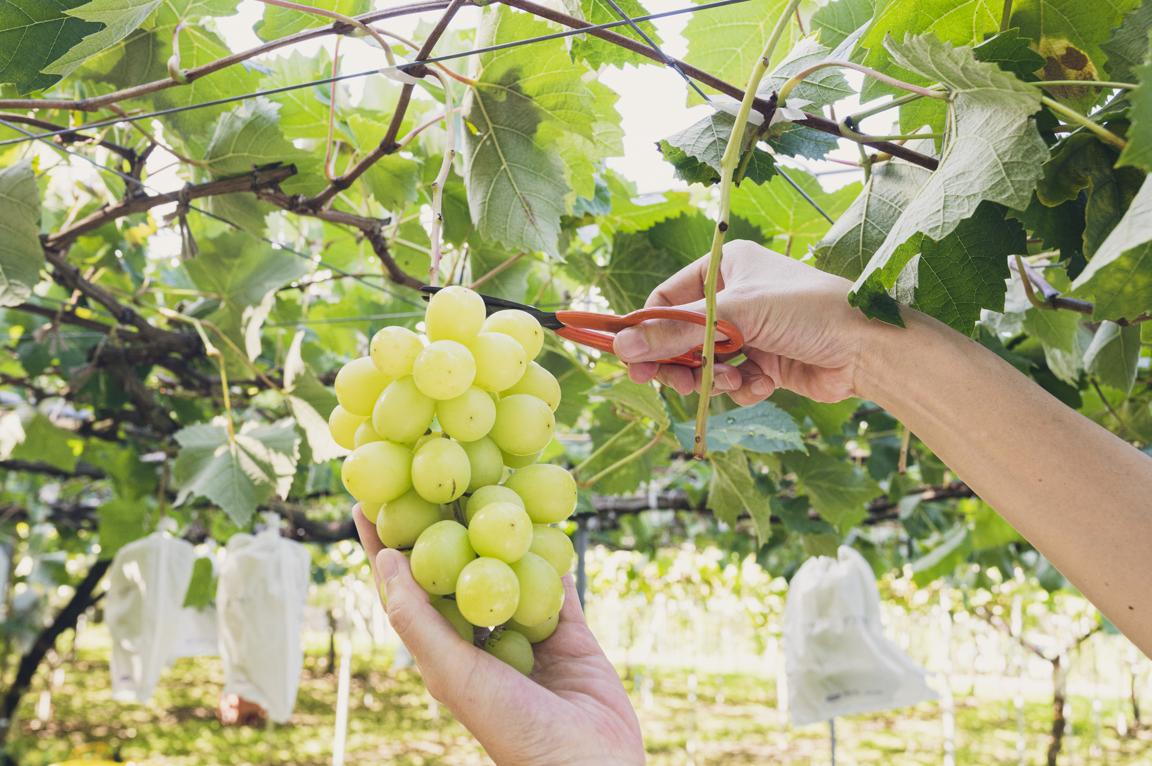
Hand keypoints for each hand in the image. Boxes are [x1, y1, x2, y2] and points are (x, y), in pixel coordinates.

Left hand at [353, 508, 644, 765]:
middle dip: (445, 523)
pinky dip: (553, 554)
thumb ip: (419, 619)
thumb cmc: (511, 728)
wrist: (589, 764)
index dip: (384, 542)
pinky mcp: (568, 634)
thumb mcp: (454, 674)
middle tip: (436, 469)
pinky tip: (547, 518)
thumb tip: (384, 560)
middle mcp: (479, 637)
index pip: (405, 586)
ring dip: (500, 530)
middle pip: (456, 568)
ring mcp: (525, 633)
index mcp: (443, 649)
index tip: (367, 495)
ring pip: (508, 570)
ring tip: (491, 480)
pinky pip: (556, 584)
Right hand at [613, 240, 875, 403]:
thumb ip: (676, 332)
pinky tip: (764, 384)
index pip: (667, 299)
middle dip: (681, 363)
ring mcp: (751, 333)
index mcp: (725, 269)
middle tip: (673, 384)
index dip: (646, 329)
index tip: (629, 359)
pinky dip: (744, 388)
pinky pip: (734, 382)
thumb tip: (621, 345)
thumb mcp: (735, 315)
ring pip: (706, 365)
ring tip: (735, 381)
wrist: (868, 348)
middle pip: (681, 337)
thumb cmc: (807, 311)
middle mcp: (735, 298)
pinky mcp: (766, 364)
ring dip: (716, 379)